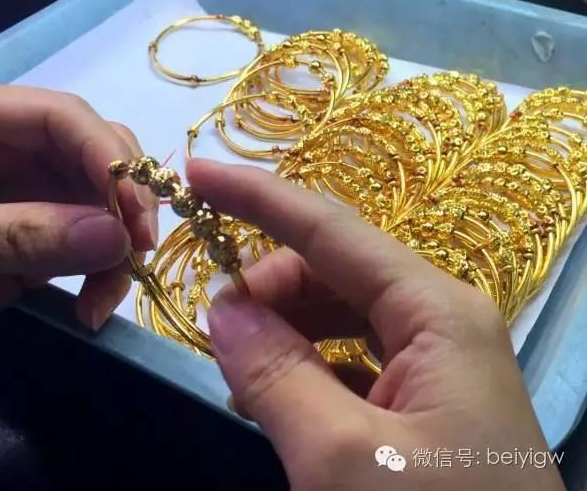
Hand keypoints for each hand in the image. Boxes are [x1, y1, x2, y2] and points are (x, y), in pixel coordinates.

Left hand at [0, 77, 156, 335]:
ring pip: (101, 202)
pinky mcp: (31, 233)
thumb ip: (18, 236)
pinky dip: (100, 274)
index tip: (135, 217)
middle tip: (137, 255)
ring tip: (103, 302)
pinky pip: (85, 242)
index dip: (109, 158)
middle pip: (94, 154)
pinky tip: (92, 307)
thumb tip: (118, 238)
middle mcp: (10, 147)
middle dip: (124, 203)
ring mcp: (24, 192)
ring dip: (118, 248)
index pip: (62, 117)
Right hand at [188, 159, 564, 490]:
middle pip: (334, 270)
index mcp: (436, 311)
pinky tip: (275, 394)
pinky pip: (349, 359)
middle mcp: (439, 320)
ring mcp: (434, 363)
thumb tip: (223, 308)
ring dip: (282, 327)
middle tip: (216, 328)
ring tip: (238, 365)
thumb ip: (276, 376)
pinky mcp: (423, 404)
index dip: (257, 196)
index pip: (330, 228)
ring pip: (338, 315)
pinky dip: (303, 365)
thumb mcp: (343, 462)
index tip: (196, 174)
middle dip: (269, 284)